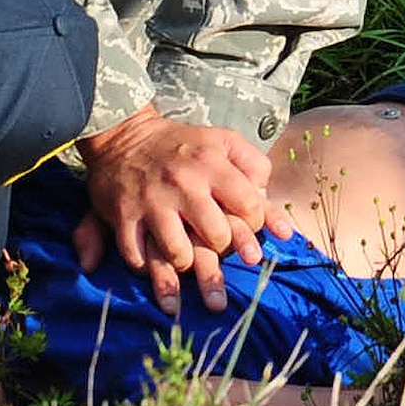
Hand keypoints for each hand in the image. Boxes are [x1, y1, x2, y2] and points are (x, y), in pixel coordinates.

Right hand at [74, 104, 290, 316]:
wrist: (124, 135)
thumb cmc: (182, 146)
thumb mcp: (223, 141)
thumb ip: (256, 169)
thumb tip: (281, 221)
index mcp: (210, 165)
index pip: (249, 206)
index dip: (254, 223)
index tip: (245, 224)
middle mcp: (182, 185)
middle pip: (216, 236)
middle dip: (222, 248)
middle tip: (217, 247)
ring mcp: (151, 203)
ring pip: (178, 254)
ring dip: (186, 265)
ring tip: (188, 265)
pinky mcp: (123, 216)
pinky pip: (137, 257)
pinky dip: (146, 269)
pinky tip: (154, 267)